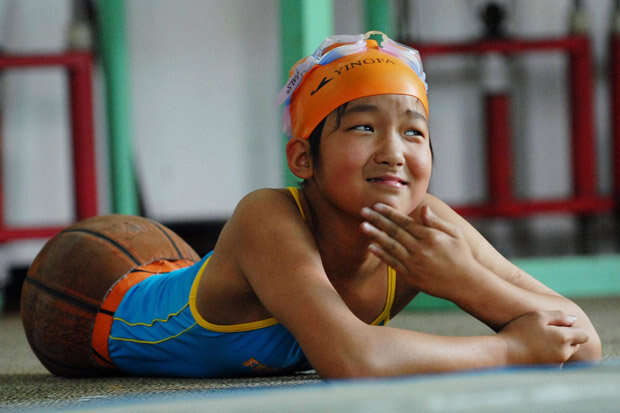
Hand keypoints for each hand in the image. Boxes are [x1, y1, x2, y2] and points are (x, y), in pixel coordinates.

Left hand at [360, 203, 476, 298]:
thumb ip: (436, 222)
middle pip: (394, 231)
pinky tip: (372, 247)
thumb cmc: (462, 256)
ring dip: (375, 235)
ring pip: (390, 246)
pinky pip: (393, 263)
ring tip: (363, 226)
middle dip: (377, 220)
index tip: (377, 205)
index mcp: (430, 236)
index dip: (389, 213)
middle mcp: (420, 249)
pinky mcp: (411, 276)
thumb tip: (423, 209)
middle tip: (363, 211)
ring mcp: (414, 263)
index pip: (405, 221)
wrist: (466, 284)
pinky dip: (382, 254)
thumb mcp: (455, 234)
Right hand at [499, 310, 588, 364]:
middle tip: (546, 333)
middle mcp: (564, 353)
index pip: (583, 336)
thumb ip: (559, 316)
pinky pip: (555, 363)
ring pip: (565, 355)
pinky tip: (535, 353)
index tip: (561, 326)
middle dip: (566, 339)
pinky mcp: (549, 371)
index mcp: (564, 338)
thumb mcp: (538, 316)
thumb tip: (574, 320)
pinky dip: (549, 359)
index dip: (574, 330)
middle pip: (575, 345)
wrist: (504, 353)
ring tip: (538, 343)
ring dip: (558, 349)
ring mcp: (557, 364)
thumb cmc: (519, 331)